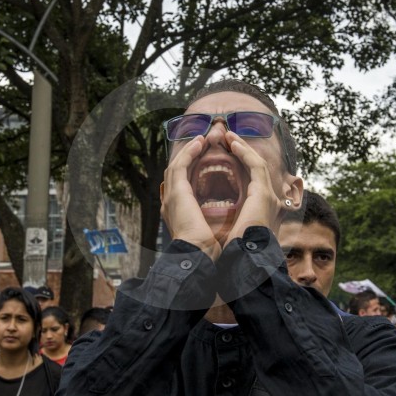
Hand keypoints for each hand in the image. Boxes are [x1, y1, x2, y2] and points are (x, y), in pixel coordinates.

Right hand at [161, 136, 221, 260]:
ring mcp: (170, 196)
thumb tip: (226, 225)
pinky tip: (200, 143)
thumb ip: (211, 225)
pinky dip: (189, 152)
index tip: (202, 162)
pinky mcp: (177, 191)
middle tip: (203, 144)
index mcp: (177, 214)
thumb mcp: (209, 235)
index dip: (190, 172)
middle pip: (175, 173)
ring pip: (176, 165)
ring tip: (202, 139)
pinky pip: (180, 164)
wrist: (198, 256)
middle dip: (188, 157)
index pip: (180, 187)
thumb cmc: (207, 252)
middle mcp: (169, 203)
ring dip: (189, 150)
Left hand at [223, 132, 282, 242]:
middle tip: (229, 140)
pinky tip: (234, 144)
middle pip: (258, 170)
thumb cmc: (234, 253)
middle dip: (244, 153)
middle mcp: (270, 204)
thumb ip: (232, 222)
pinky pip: (255, 165)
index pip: (254, 184)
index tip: (229, 156)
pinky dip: (245, 152)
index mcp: (261, 213)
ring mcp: (270, 198)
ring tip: (230, 136)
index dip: (243, 167)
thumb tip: (215, 220)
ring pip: (258, 164)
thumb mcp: (233, 234)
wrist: (243, 261)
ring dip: (243, 148)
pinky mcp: (264, 193)